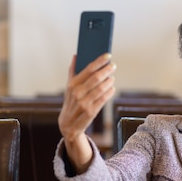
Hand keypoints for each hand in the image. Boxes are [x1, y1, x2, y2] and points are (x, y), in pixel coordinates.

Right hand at [58, 53, 115, 171]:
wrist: (68, 125)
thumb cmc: (71, 102)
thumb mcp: (69, 88)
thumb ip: (72, 71)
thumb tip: (75, 56)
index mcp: (72, 85)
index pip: (88, 69)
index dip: (99, 61)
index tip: (108, 55)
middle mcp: (77, 93)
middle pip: (96, 78)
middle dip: (106, 70)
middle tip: (113, 66)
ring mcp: (84, 103)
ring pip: (101, 88)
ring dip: (109, 81)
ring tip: (112, 77)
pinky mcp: (91, 112)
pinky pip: (103, 99)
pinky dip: (109, 92)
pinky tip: (112, 88)